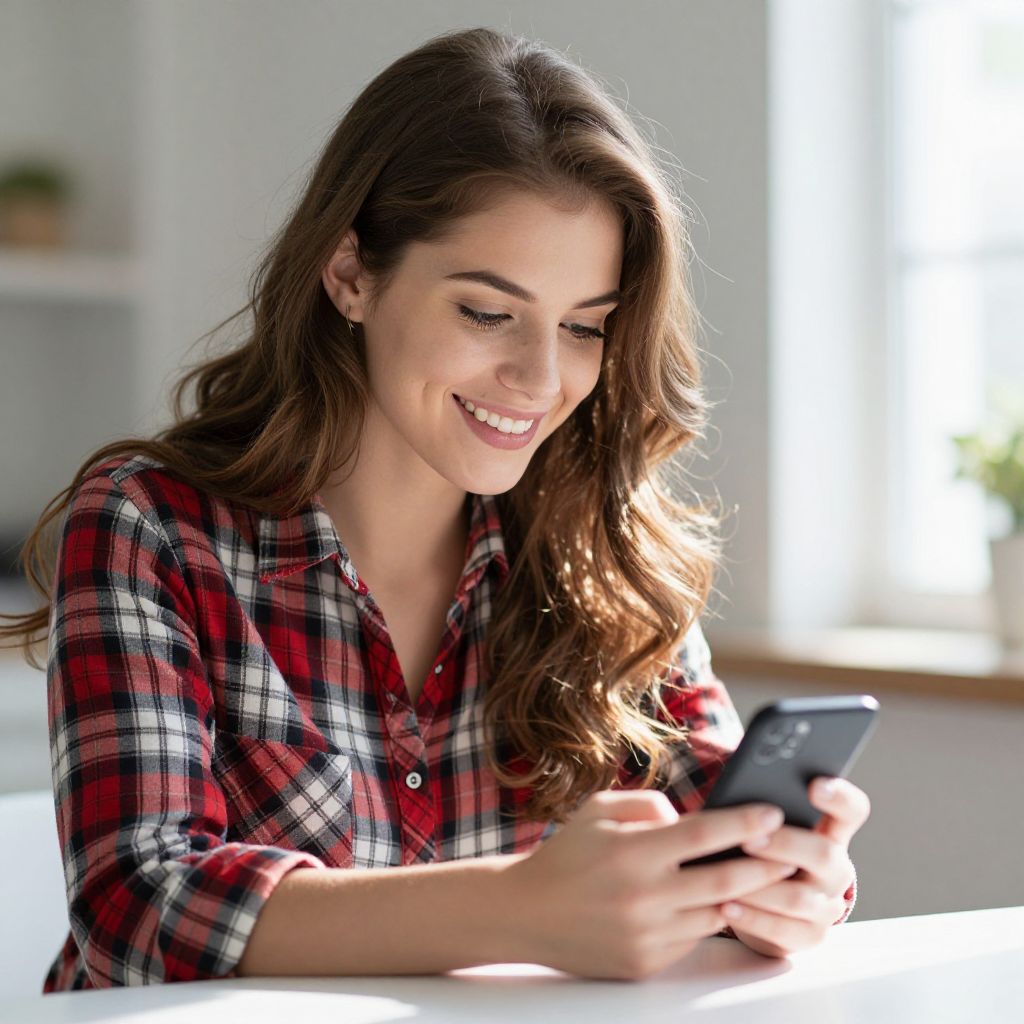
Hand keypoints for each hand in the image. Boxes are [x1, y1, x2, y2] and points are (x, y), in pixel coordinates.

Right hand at [502, 790, 801, 980]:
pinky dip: (706, 917)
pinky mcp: (647, 963)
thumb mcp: (598, 810)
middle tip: (792, 851)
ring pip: (716, 913)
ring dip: (743, 894)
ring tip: (767, 876)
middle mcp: (645, 897)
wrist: (526, 914)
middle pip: (726, 880)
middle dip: (766, 864)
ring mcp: (648, 936)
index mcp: (633, 853)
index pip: (704, 835)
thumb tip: (692, 818)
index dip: (744, 822)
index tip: (772, 811)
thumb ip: (649, 805)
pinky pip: (693, 938)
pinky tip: (715, 900)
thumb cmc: (566, 854)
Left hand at [721, 776, 869, 957]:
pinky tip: (726, 906)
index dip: (839, 796)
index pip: (852, 809)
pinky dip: (752, 918)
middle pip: (823, 854)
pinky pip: (783, 930)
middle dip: (783, 845)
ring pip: (798, 897)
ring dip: (759, 887)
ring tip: (727, 876)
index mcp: (831, 832)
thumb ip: (763, 811)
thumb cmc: (761, 852)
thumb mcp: (768, 828)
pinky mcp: (811, 936)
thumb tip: (737, 792)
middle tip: (749, 839)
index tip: (814, 785)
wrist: (764, 905)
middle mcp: (836, 868)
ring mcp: (827, 905)